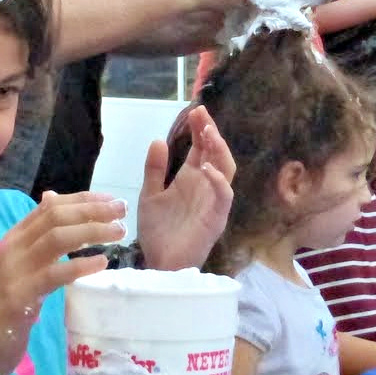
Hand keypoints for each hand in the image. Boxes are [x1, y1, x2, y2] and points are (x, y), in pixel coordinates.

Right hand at [0, 192, 124, 374]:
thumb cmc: (7, 309)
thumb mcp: (22, 267)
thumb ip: (38, 237)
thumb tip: (52, 199)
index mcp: (14, 238)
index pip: (50, 207)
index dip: (82, 199)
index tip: (111, 200)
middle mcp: (12, 248)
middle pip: (56, 217)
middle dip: (93, 210)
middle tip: (122, 211)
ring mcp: (15, 271)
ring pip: (56, 238)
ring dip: (91, 231)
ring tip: (118, 232)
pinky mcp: (20, 296)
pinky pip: (54, 274)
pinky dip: (81, 265)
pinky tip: (101, 263)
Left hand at [135, 107, 235, 270]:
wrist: (158, 264)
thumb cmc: (158, 232)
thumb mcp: (149, 195)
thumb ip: (154, 170)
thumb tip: (157, 140)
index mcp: (192, 179)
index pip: (202, 148)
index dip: (200, 129)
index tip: (195, 110)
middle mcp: (206, 187)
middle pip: (217, 153)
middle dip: (211, 132)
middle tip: (202, 114)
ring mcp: (213, 202)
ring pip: (226, 170)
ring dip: (219, 150)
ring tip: (207, 133)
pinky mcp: (216, 218)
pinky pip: (224, 196)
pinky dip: (217, 181)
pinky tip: (206, 168)